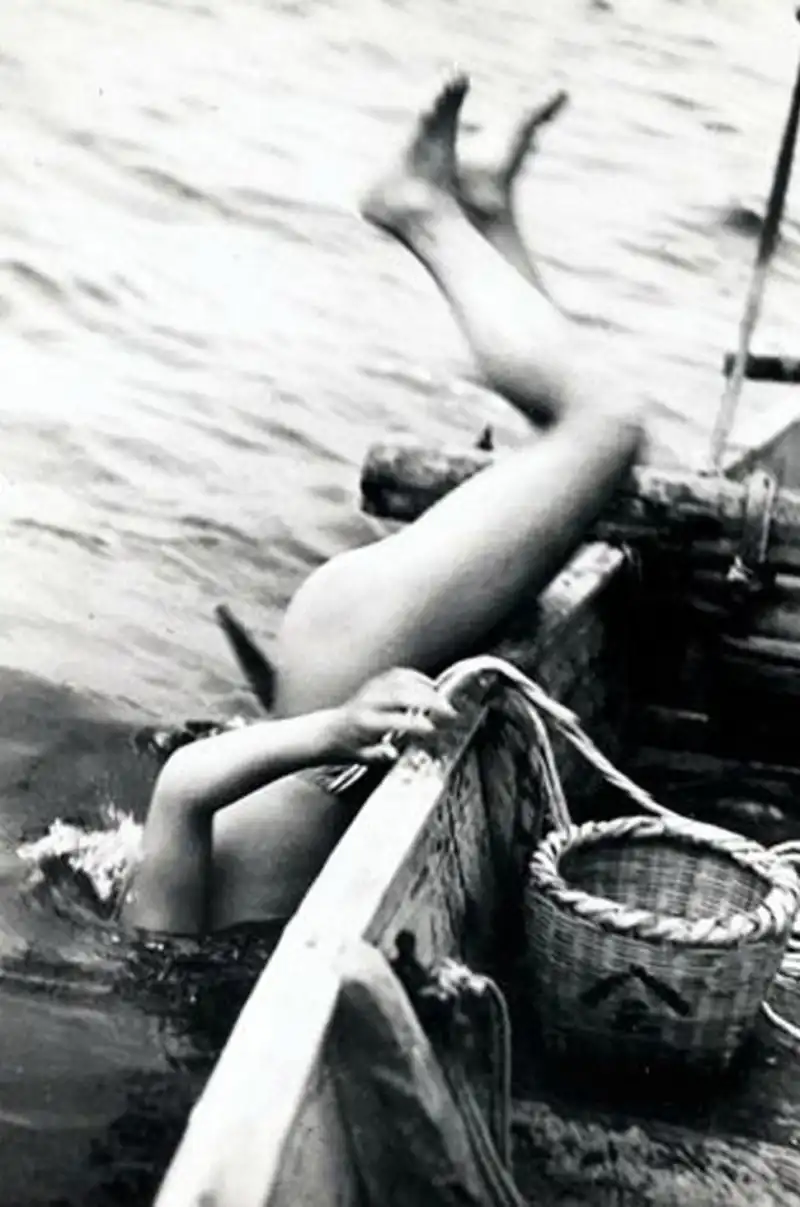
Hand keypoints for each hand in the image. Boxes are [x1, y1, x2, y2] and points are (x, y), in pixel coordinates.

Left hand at [326, 668, 458, 763]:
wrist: (329, 731)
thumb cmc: (347, 746)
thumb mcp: (360, 758)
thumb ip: (377, 755)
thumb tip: (393, 753)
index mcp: (364, 722)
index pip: (394, 720)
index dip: (416, 724)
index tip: (434, 730)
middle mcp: (369, 701)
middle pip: (403, 694)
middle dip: (429, 701)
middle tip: (450, 712)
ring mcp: (373, 689)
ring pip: (403, 680)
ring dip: (427, 689)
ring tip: (445, 701)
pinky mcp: (377, 682)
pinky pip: (399, 674)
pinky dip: (418, 678)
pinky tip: (431, 687)